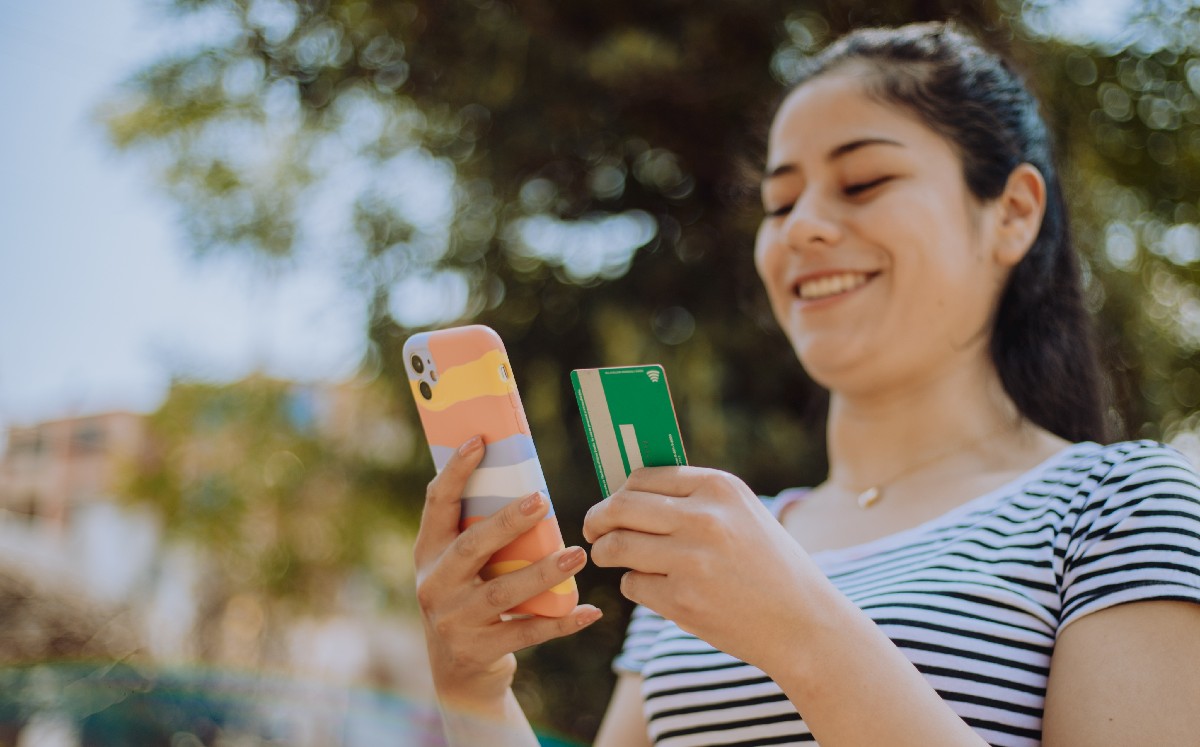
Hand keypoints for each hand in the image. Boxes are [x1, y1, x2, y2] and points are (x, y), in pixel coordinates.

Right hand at [414, 435, 602, 708]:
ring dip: (543, 572)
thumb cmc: (470, 600)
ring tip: (577, 555)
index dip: (456, 471)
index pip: (436, 504)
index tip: (479, 440)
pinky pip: (526, 633)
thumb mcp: (460, 568)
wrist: (459, 676)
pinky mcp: (479, 650)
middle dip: (506, 522)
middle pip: (472, 547)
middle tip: (542, 500)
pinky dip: (561, 621)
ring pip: (503, 593)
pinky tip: (589, 611)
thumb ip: (479, 533)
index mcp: (429, 552)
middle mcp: (435, 585)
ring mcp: (454, 621)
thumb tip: (527, 483)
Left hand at [582, 466, 823, 669]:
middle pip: (620, 507)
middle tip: (592, 531)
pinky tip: (655, 588)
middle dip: (597, 519)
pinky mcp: (681, 601)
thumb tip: (628, 492)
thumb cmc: (769, 565)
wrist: (804, 623)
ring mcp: (691, 560)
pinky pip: (632, 584)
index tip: (611, 504)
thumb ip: (694, 499)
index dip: (618, 492)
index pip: (643, 477)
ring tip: (611, 557)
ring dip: (606, 553)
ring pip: (616, 546)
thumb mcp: (743, 514)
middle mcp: (704, 518)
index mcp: (719, 487)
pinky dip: (633, 584)